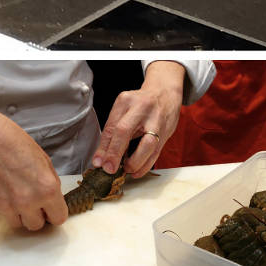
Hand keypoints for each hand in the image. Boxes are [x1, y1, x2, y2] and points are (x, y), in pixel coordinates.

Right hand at [0, 90, 68, 230]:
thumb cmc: (8, 141)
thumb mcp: (42, 159)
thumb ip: (49, 183)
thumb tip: (50, 198)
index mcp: (46, 189)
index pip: (58, 218)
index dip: (53, 212)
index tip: (48, 209)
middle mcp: (27, 202)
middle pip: (36, 225)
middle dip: (34, 214)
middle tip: (27, 199)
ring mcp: (5, 206)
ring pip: (15, 222)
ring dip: (15, 211)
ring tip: (8, 191)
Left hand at [96, 63, 183, 177]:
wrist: (164, 94)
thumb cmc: (139, 103)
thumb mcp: (123, 108)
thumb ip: (113, 128)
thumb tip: (102, 156)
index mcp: (126, 101)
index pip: (112, 126)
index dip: (104, 146)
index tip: (98, 162)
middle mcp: (141, 108)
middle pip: (125, 132)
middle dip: (115, 153)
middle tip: (109, 169)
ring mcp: (156, 120)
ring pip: (147, 145)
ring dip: (135, 162)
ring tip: (125, 171)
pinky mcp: (167, 132)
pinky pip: (157, 152)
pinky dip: (146, 164)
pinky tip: (137, 171)